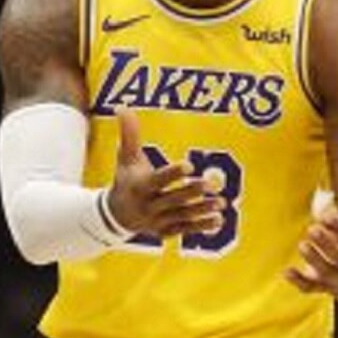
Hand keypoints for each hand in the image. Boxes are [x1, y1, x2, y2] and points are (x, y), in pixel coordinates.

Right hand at [106, 108, 224, 236]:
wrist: (116, 215)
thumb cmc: (125, 179)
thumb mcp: (126, 158)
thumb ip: (129, 134)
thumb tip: (122, 107)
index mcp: (140, 186)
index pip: (158, 180)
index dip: (172, 173)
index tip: (189, 165)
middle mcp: (149, 205)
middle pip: (172, 199)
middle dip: (191, 192)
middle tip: (211, 184)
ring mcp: (158, 220)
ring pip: (182, 216)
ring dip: (201, 210)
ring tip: (221, 202)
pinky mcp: (166, 231)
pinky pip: (185, 229)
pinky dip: (201, 226)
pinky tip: (219, 219)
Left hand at [285, 205, 337, 306]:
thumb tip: (333, 196)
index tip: (328, 217)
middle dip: (326, 243)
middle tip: (312, 229)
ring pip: (327, 273)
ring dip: (314, 259)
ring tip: (303, 245)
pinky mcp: (326, 288)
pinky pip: (312, 287)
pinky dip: (299, 280)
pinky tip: (287, 271)